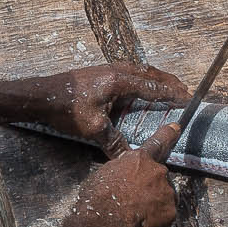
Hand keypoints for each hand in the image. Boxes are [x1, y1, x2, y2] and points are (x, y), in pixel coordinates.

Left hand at [40, 64, 190, 154]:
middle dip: (168, 83)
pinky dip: (142, 79)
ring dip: (156, 79)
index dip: (172, 94)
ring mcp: (107, 69)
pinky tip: (141, 87)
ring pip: (140, 71)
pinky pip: (130, 72)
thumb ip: (114, 142)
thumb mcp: (93, 128)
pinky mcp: (100, 73)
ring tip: (168, 87)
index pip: (153, 87)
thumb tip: (129, 158)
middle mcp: (116, 71)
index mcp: (119, 81)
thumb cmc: (66, 108)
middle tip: (184, 90)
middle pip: (150, 74)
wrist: (40, 96)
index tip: (187, 98)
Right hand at [81, 122, 180, 226]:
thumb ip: (122, 172)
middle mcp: (157, 172)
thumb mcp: (104, 175)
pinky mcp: (170, 213)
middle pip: (158, 179)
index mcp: (139, 159)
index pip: (157, 143)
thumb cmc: (97, 199)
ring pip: (163, 200)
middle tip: (132, 204)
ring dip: (152, 208)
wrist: (103, 224)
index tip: (176, 127)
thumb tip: (125, 178)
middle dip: (150, 190)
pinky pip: (164, 219)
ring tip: (132, 220)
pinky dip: (155, 225)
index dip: (168, 134)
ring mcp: (166, 192)